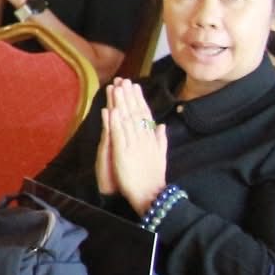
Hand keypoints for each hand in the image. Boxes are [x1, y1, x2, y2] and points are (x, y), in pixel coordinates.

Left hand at [101, 78, 167, 213]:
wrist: (151, 195)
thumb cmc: (154, 177)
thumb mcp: (160, 155)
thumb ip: (161, 139)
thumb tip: (162, 125)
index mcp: (151, 139)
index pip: (144, 114)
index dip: (139, 99)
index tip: (135, 85)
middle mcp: (143, 138)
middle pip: (135, 113)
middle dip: (128, 95)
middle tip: (124, 79)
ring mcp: (133, 144)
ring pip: (126, 120)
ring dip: (121, 103)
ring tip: (116, 88)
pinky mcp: (122, 153)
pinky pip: (118, 134)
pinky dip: (115, 121)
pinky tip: (112, 110)